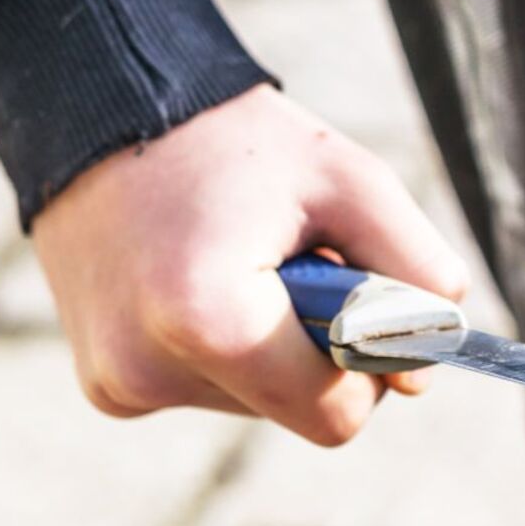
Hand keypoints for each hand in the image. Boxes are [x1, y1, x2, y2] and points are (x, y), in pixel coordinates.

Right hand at [30, 83, 468, 445]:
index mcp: (210, 322)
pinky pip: (206, 389)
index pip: (336, 416)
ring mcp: (118, 384)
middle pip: (295, 411)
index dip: (366, 364)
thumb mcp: (355, 184)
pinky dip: (224, 347)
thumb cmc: (237, 141)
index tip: (351, 294)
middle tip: (287, 259)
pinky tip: (197, 278)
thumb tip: (420, 378)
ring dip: (267, 343)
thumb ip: (418, 276)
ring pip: (253, 402)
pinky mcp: (104, 385)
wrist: (104, 109)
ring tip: (234, 258)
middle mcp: (149, 369)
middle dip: (315, 349)